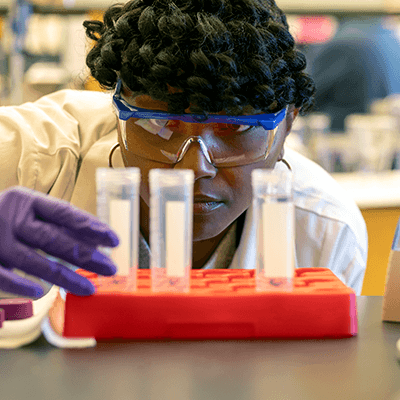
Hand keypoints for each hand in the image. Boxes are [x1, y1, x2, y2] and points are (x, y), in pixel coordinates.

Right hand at [0, 186, 118, 297]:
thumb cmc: (3, 218)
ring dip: (65, 277)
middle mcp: (11, 217)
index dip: (91, 227)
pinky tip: (42, 294)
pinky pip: (4, 277)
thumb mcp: (25, 211)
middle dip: (86, 255)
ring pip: (35, 261)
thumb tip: (94, 239)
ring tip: (89, 288)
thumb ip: (53, 223)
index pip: (65, 213)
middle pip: (55, 238)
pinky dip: (23, 286)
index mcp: (26, 200)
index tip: (113, 240)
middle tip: (110, 268)